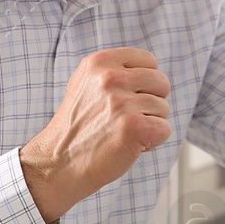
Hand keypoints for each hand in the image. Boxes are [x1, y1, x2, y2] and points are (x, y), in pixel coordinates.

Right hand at [20, 48, 171, 223]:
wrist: (59, 162)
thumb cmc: (77, 127)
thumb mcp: (86, 84)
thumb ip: (114, 70)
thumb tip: (150, 67)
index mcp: (99, 62)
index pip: (149, 61)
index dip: (145, 83)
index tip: (128, 98)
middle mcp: (110, 78)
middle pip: (161, 83)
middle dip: (150, 103)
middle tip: (125, 118)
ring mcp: (122, 103)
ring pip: (163, 108)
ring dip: (149, 124)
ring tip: (121, 132)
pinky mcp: (134, 127)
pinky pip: (164, 129)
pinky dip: (153, 142)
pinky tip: (130, 145)